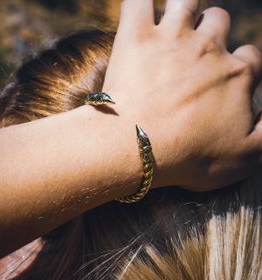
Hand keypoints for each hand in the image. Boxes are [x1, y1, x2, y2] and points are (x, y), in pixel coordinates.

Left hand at [103, 0, 261, 190]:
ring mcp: (172, 37)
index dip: (239, 67)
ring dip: (183, 10)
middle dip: (211, 34)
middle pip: (218, 24)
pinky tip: (142, 15)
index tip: (225, 81)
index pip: (248, 59)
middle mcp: (209, 49)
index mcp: (236, 75)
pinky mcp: (137, 35)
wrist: (139, 148)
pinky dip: (141, 4)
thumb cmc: (189, 157)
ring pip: (185, 3)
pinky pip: (139, 2)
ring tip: (173, 28)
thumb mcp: (245, 157)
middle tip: (194, 55)